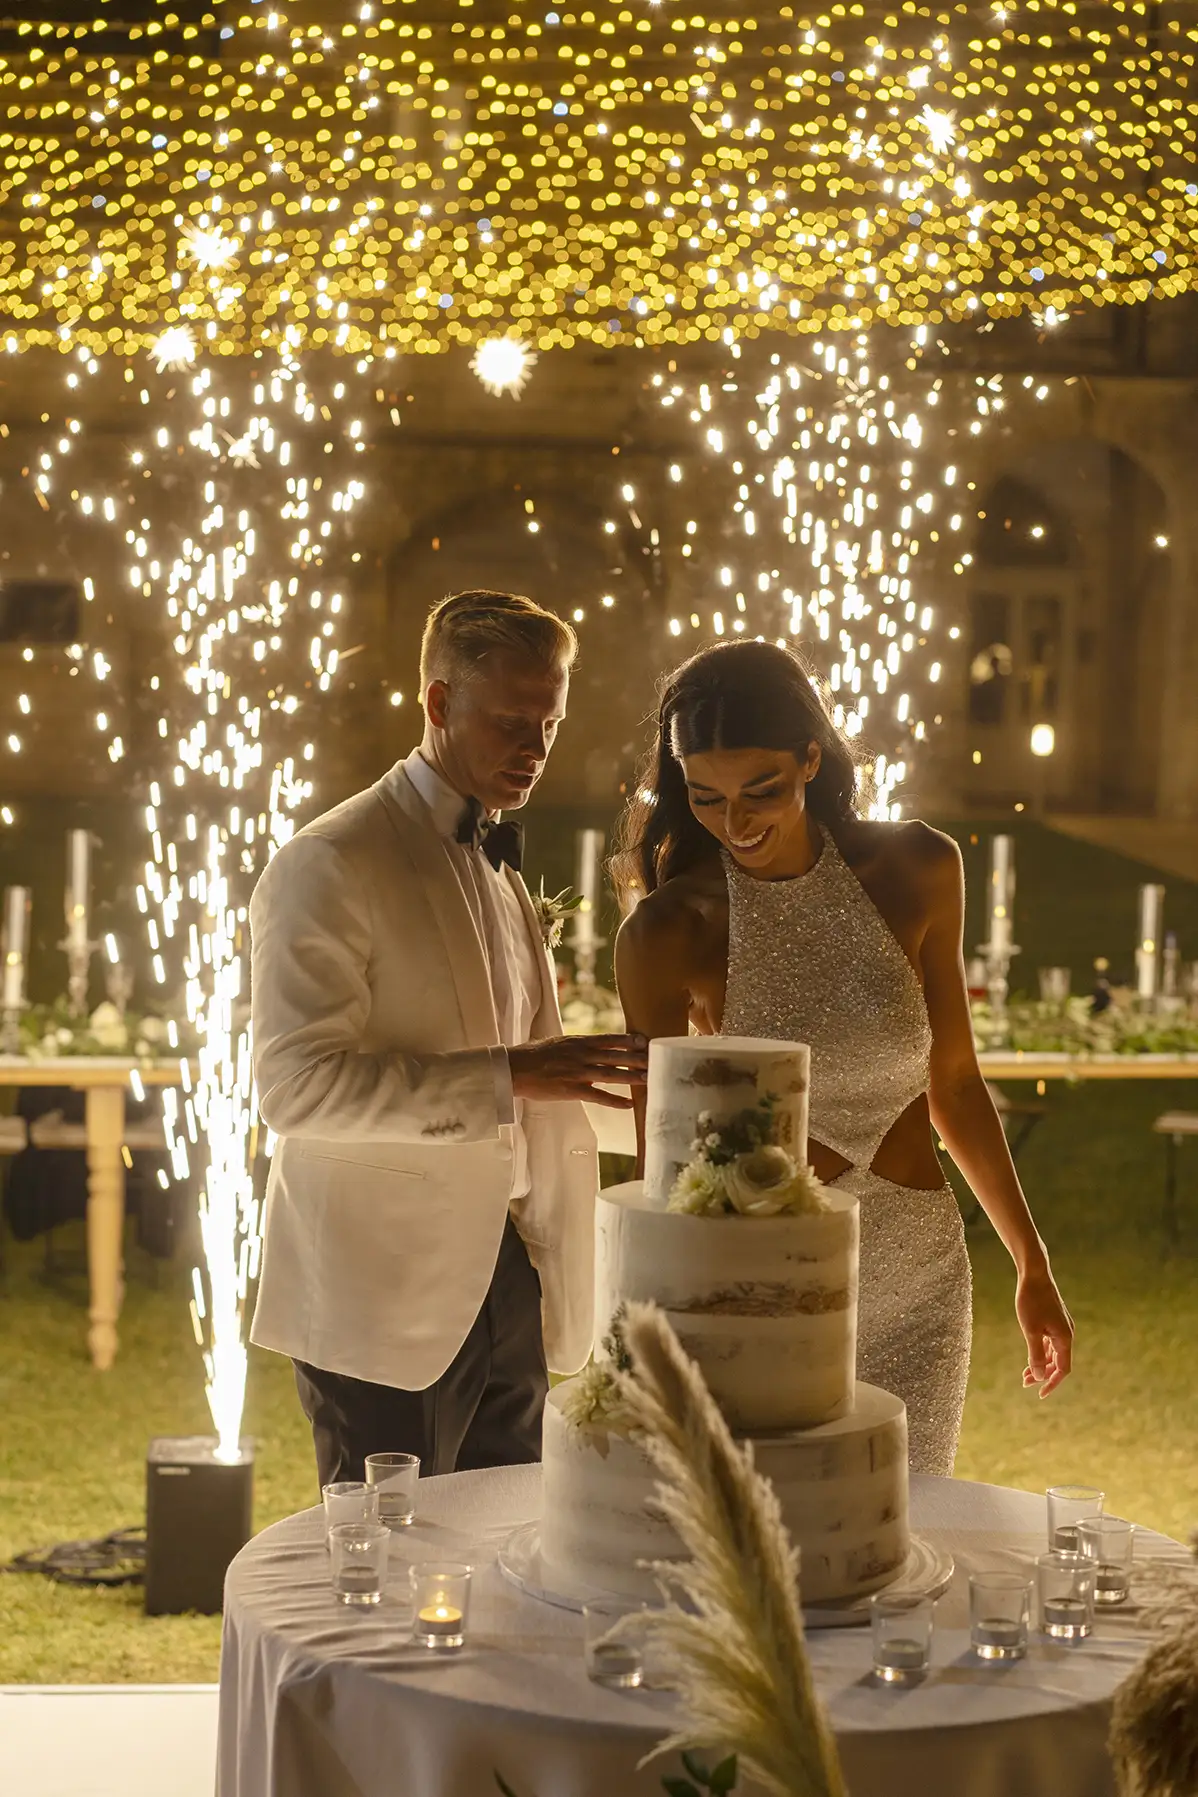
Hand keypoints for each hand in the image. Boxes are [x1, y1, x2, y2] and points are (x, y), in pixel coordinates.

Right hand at [508, 1034, 647, 1108]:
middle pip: (615, 1056)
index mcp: (578, 1042)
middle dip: (637, 1058)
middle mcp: (581, 1055)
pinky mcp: (571, 1090)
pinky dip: (615, 1101)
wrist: (514, 1068)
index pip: (609, 1039)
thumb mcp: (559, 1043)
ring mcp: (577, 1072)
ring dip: (632, 1077)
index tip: (645, 1040)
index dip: (629, 1040)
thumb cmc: (534, 1055)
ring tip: (649, 1079)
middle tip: (657, 1060)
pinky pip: (598, 1096)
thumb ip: (578, 1045)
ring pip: (611, 1074)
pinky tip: (629, 1104)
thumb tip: (594, 1046)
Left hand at [1015, 1261, 1073, 1397]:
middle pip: (1058, 1363)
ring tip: (1025, 1374)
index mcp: (1065, 1338)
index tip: (1040, 1394)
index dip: (1052, 1383)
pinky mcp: (1053, 1320)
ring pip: (1053, 1353)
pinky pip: (1050, 1343)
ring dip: (1041, 1364)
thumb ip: (1036, 1354)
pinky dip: (1041, 1352)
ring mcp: (1060, 1327)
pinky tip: (1031, 1355)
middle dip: (1043, 1375)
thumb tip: (1039, 1376)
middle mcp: (1066, 1334)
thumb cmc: (1032, 1300)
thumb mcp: (1031, 1330)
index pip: (1062, 1369)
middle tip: (1024, 1382)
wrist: (1034, 1273)